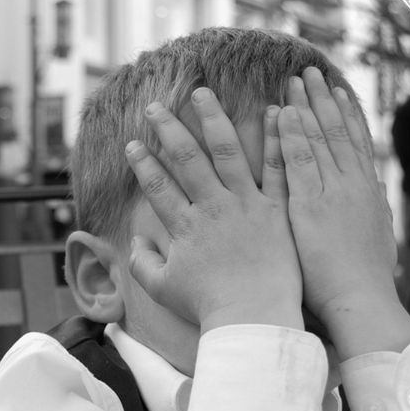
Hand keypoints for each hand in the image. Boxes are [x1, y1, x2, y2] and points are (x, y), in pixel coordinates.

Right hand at [125, 88, 302, 333]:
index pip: (157, 185)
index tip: (131, 143)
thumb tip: (135, 242)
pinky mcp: (277, 209)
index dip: (142, 163)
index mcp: (185, 226)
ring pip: (227, 151)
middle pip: (186, 158)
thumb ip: (143, 263)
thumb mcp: (163, 289)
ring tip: (203, 93)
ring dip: (213, 119)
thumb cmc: (208, 306)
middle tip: (155, 105)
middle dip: (168, 128)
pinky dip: (276, 139)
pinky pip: (277, 168)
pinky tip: (275, 112)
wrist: (254, 317)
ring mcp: (247, 204)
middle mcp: (213, 207)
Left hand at [277, 67, 409, 357]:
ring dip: (306, 106)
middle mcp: (353, 184)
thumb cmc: (364, 280)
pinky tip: (282, 112)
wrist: (362, 300)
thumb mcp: (377, 237)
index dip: (345, 114)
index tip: (336, 89)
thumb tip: (376, 189)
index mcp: (367, 192)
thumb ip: (373, 209)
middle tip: (310, 70)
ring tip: (295, 79)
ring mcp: (333, 192)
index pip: (354, 143)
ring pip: (319, 138)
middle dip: (323, 98)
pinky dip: (292, 134)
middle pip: (337, 131)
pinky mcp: (311, 204)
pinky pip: (299, 161)